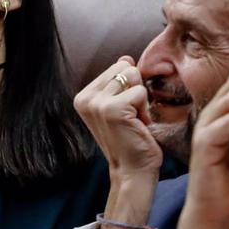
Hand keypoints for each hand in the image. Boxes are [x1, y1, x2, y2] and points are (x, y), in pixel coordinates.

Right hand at [75, 57, 161, 228]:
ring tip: (135, 120)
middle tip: (132, 115)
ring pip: (134, 77)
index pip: (117, 66)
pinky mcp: (113, 109)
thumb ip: (118, 81)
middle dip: (136, 89)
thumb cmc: (130, 139)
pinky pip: (141, 92)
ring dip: (141, 99)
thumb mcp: (119, 106)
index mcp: (83, 96)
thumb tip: (125, 58)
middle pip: (125, 67)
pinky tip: (138, 125)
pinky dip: (145, 108)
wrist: (132, 170)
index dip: (129, 86)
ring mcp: (97, 104)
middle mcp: (85, 98)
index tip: (126, 111)